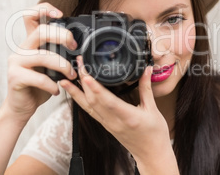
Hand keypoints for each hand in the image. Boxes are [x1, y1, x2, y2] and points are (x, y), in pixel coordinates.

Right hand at [6, 3, 76, 121]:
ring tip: (71, 75)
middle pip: (40, 32)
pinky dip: (51, 85)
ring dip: (63, 65)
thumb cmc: (39, 84)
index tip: (61, 15)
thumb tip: (80, 47)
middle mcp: (22, 48)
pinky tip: (56, 90)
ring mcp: (16, 62)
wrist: (22, 105)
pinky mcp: (15, 77)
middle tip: (74, 46)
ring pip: (43, 56)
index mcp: (31, 42)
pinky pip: (39, 78)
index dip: (45, 9)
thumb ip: (59, 53)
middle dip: (62, 36)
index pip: (31, 15)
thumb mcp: (51, 66)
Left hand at [60, 56, 178, 173]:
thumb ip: (146, 88)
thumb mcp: (153, 109)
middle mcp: (114, 122)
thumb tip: (145, 70)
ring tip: (65, 79)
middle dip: (83, 82)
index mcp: (128, 117)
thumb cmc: (154, 134)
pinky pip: (90, 111)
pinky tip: (74, 92)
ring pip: (88, 107)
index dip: (97, 89)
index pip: (109, 102)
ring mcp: (108, 125)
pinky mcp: (105, 125)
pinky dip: (80, 100)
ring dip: (76, 92)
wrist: (151, 154)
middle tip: (78, 65)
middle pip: (94, 101)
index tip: (87, 77)